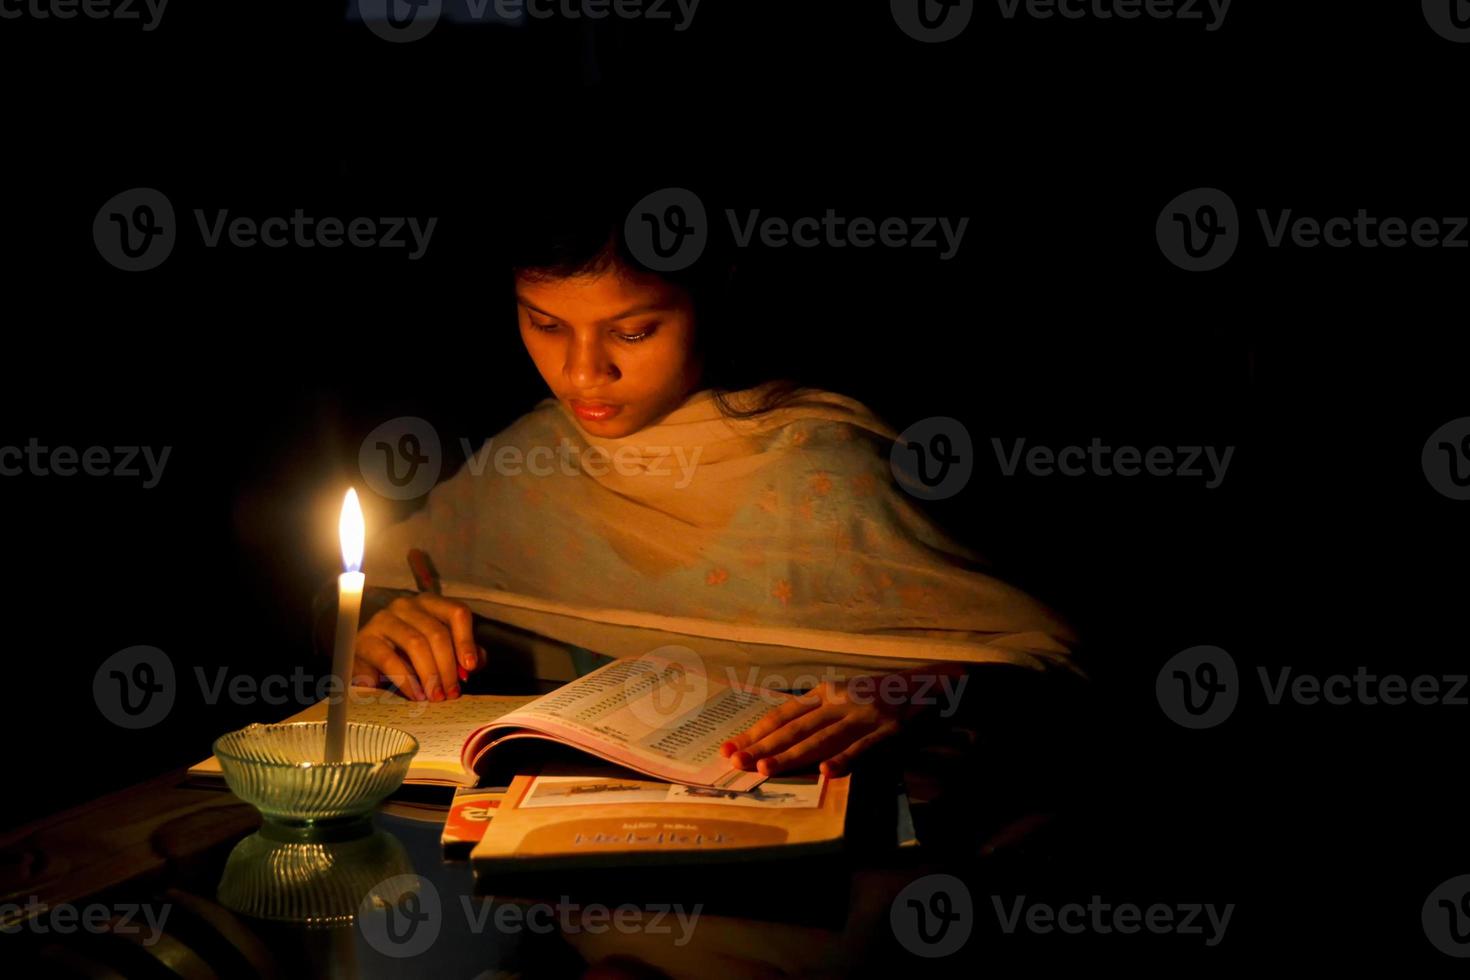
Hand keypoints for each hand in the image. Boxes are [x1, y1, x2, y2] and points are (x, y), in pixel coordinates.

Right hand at [352, 594, 484, 700]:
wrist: (367, 662)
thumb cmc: (409, 655)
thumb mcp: (439, 651)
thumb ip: (461, 653)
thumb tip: (476, 662)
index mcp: (430, 603)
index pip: (456, 612)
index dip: (466, 641)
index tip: (470, 668)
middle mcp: (406, 605)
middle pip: (437, 632)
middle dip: (448, 666)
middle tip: (452, 692)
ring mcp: (383, 619)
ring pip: (415, 643)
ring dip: (429, 674)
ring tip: (436, 696)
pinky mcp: (365, 640)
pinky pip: (390, 660)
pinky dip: (406, 681)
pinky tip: (416, 695)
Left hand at [719, 676, 907, 777]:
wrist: (926, 683)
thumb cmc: (877, 693)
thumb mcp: (842, 694)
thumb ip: (815, 712)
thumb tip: (778, 735)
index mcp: (824, 691)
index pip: (782, 715)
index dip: (754, 732)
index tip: (729, 747)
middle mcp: (838, 700)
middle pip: (795, 728)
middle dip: (764, 746)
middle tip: (737, 762)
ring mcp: (862, 714)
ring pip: (821, 738)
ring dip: (792, 755)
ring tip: (766, 769)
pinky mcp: (886, 729)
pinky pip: (861, 747)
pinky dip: (843, 759)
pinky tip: (824, 772)